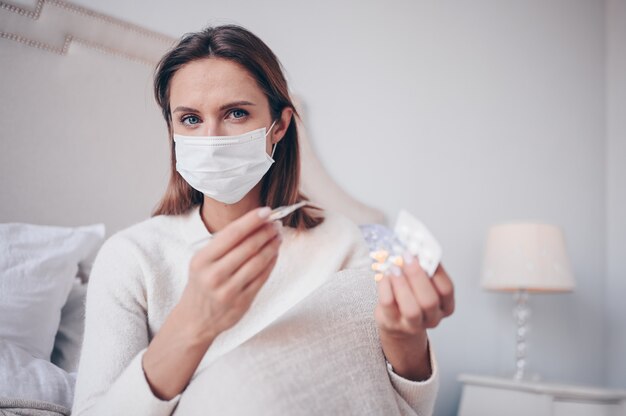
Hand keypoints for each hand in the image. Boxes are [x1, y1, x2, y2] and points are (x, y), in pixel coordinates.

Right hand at [181, 207, 281, 341]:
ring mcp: (229, 290)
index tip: (266, 211)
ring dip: (272, 246)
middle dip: (266, 232)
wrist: (195, 319)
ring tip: (278, 236)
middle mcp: (214, 275)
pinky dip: (271, 262)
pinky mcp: (242, 302)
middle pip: (248, 247)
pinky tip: (275, 253)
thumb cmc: (202, 283)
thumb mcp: (203, 261)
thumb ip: (225, 244)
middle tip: (276, 223)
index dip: (252, 220)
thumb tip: (255, 223)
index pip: (232, 234)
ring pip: (258, 262)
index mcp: (202, 260)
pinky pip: (262, 277)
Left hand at [374, 254, 453, 379]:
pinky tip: (384, 275)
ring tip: (394, 267)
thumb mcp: (422, 284)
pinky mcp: (392, 323)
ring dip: (401, 284)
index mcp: (445, 306)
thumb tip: (414, 247)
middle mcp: (432, 318)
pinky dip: (385, 287)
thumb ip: (422, 269)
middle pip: (429, 300)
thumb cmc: (411, 298)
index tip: (426, 252)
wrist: (396, 322)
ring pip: (411, 308)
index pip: (446, 289)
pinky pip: (388, 305)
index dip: (437, 270)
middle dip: (417, 276)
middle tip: (407, 257)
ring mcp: (412, 325)